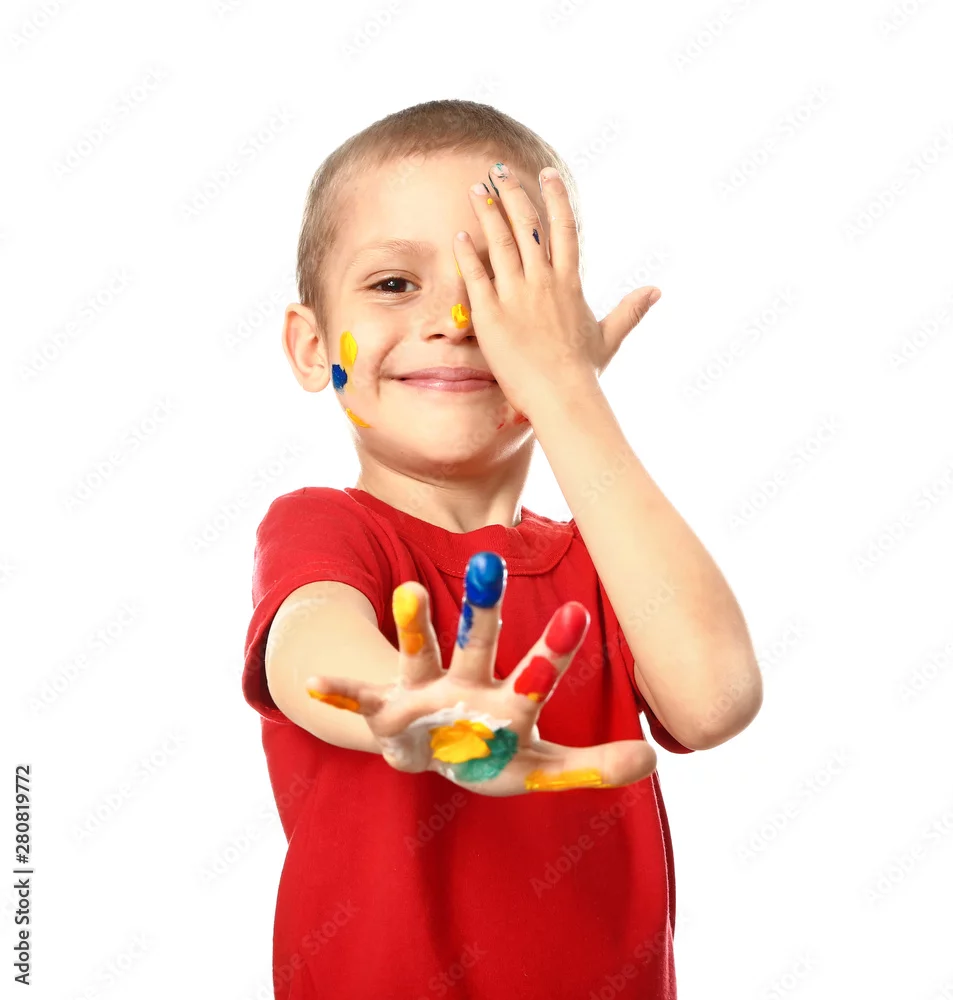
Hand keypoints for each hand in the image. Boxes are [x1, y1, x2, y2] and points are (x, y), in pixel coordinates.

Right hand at [305, 551, 656, 796]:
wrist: (432, 747)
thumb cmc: (491, 752)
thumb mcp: (540, 769)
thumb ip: (592, 768)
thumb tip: (654, 759)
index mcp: (507, 699)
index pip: (534, 671)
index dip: (553, 647)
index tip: (576, 608)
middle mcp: (465, 683)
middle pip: (478, 642)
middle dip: (483, 608)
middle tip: (488, 560)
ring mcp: (423, 692)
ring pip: (419, 651)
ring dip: (412, 624)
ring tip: (405, 590)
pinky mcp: (385, 707)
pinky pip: (357, 699)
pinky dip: (337, 692)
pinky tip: (313, 681)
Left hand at [451, 160, 660, 420]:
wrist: (561, 396)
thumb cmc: (584, 372)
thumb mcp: (609, 337)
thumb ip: (630, 310)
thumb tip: (657, 291)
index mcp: (569, 283)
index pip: (563, 228)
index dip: (555, 198)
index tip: (547, 174)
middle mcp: (543, 282)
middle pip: (527, 226)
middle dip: (513, 194)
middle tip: (499, 172)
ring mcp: (516, 296)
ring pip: (500, 243)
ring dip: (487, 213)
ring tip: (476, 189)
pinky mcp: (491, 314)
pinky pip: (476, 275)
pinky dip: (467, 253)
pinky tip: (459, 234)